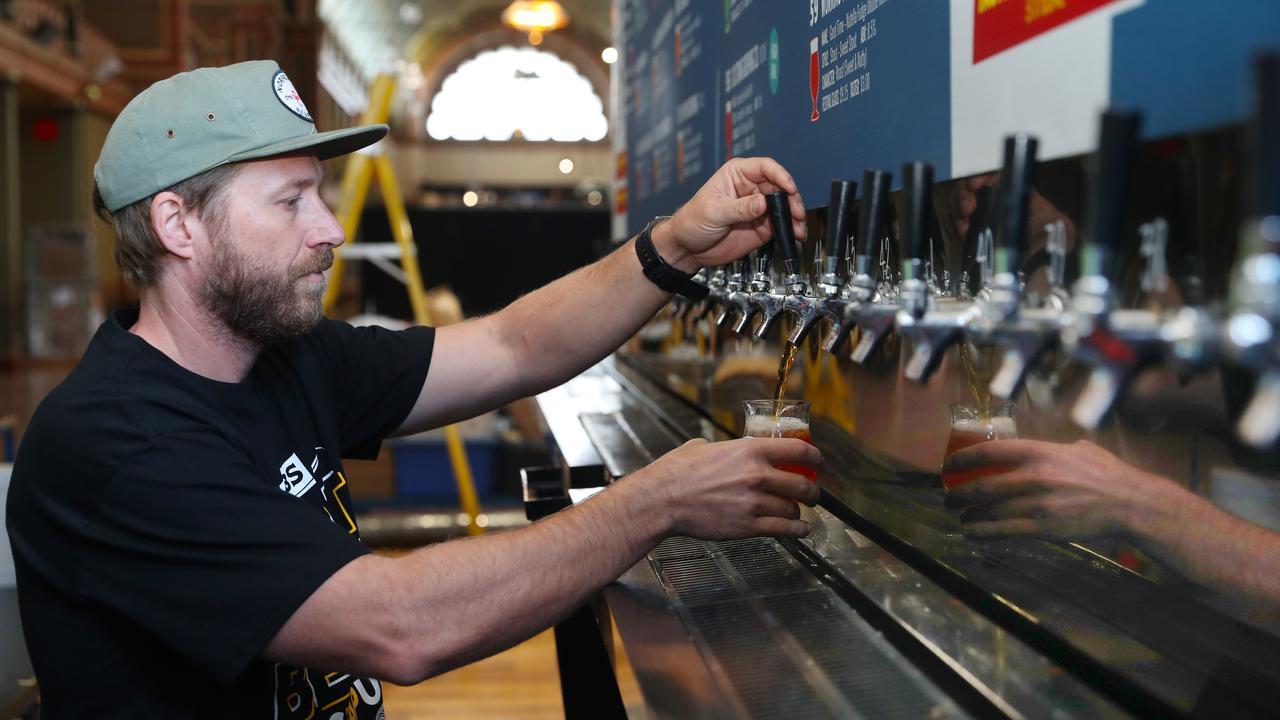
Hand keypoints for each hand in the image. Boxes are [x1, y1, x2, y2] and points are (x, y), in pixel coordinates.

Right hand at [638, 437, 821, 539]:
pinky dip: (797, 530)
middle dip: (812, 490)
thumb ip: (729, 448)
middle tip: (812, 492)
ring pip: (793, 508)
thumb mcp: (705, 447)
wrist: (662, 499)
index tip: (819, 463)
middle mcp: (757, 475)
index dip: (816, 458)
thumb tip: (736, 447)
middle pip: (802, 483)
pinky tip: (801, 529)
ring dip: (798, 511)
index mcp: (750, 450)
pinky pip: (784, 530)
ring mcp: (755, 503)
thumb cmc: (677, 472)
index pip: (799, 450)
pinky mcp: (748, 526)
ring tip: (796, 511)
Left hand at [651, 157, 806, 271]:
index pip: (765, 167)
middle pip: (780, 187)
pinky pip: (781, 224)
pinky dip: (790, 229)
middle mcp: (751, 188)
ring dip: (794, 216)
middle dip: (791, 199)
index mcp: (737, 174)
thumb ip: (740, 208)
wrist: (687, 248)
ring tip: (798, 228)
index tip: (789, 188)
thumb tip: (762, 203)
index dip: (780, 175)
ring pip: (784, 206)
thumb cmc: (692, 222)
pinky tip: (795, 234)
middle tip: (796, 213)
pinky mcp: (762, 226)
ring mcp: (758, 208)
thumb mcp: (714, 212)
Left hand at [943, 439, 1174, 540]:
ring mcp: (1037, 505)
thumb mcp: (1077, 449)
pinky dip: (984, 533)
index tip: (949, 466)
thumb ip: (1052, 448)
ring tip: (960, 517)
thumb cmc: (1107, 474)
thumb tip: (1035, 449)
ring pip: (989, 513)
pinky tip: (973, 533)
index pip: (988, 452)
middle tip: (948, 498)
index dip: (962, 459)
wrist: (1130, 504)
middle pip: (981, 487)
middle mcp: (1033, 478)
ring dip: (968, 517)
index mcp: (1039, 452)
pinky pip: (1004, 532)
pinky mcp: (1044, 529)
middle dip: (957, 494)